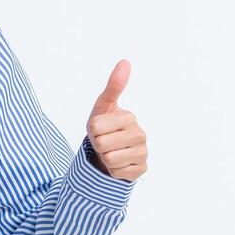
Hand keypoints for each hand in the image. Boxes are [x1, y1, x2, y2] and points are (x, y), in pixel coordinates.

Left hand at [85, 59, 146, 181]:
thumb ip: (114, 86)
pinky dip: (113, 171)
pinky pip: (117, 173)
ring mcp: (142, 153)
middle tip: (105, 142)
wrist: (110, 153)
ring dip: (105, 158)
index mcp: (129, 117)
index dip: (92, 130)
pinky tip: (119, 164)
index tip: (100, 129)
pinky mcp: (141, 170)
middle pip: (101, 143)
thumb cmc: (105, 127)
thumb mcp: (103, 107)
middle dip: (98, 145)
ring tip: (111, 152)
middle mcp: (140, 134)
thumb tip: (125, 61)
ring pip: (109, 159)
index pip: (95, 126)